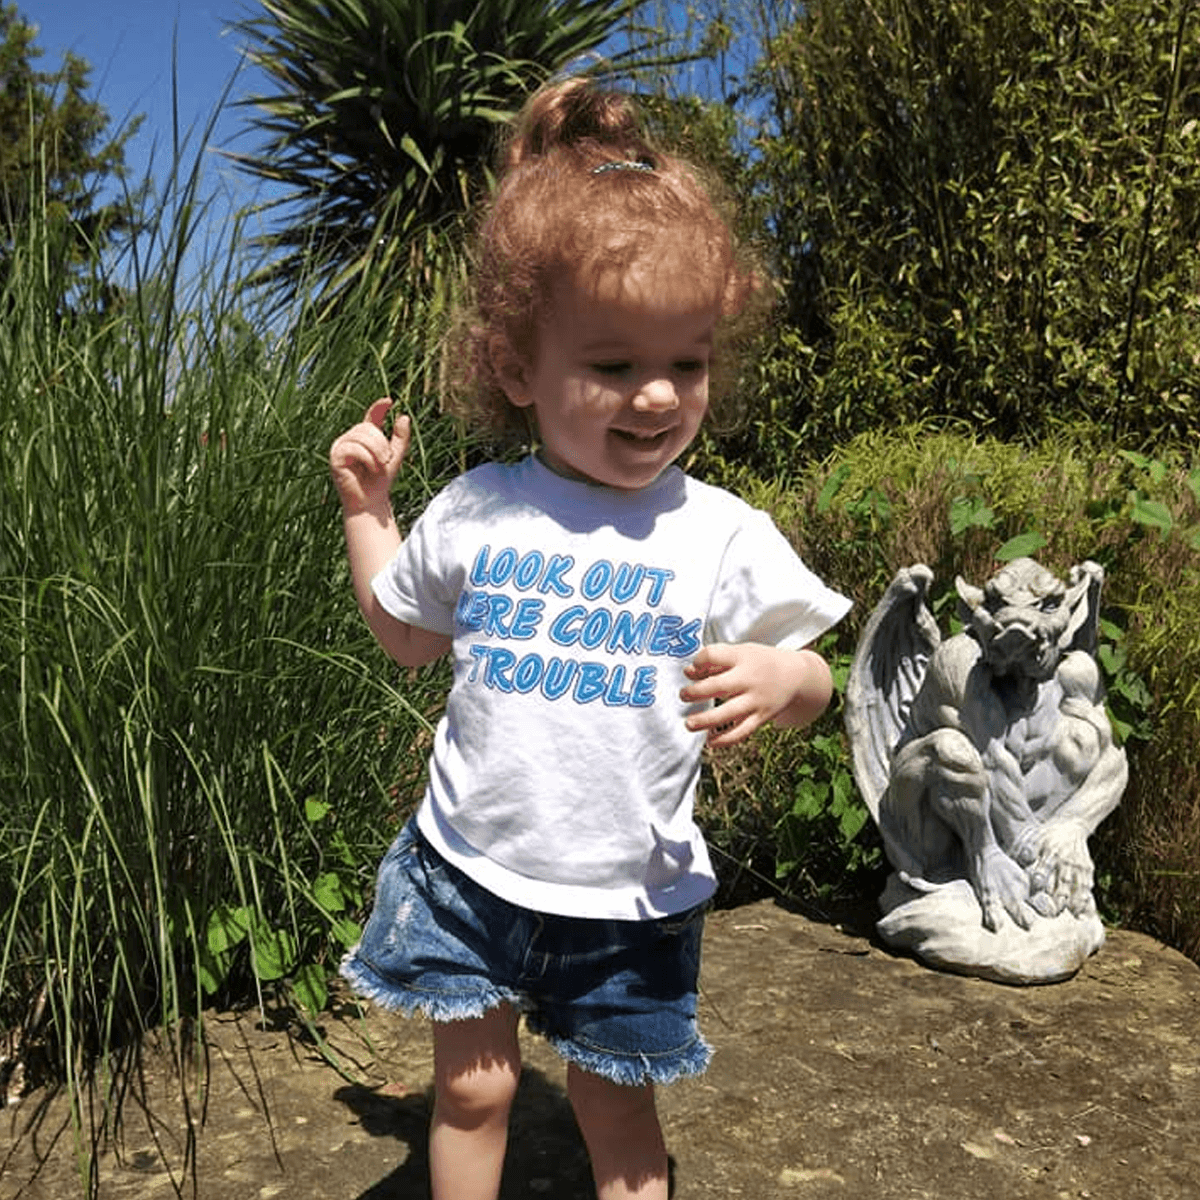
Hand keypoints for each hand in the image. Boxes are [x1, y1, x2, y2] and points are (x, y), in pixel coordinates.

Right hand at [329, 398, 410, 514]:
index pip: (371, 417)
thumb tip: (404, 416)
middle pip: (367, 427)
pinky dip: (367, 458)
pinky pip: (353, 448)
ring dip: (377, 450)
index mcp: (364, 437)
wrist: (370, 502)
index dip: (378, 407)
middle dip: (382, 443)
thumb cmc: (381, 481)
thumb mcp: (395, 457)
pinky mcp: (335, 456)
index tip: (389, 401)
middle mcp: (350, 438)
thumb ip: (400, 438)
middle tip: (387, 460)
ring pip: (361, 435)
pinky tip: (371, 468)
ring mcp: (340, 446)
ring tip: (381, 465)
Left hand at [680, 643, 831, 747]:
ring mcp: (756, 700)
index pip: (713, 655)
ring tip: (689, 724)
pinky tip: (710, 741)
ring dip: (705, 720)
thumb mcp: (741, 653)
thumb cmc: (760, 662)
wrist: (796, 675)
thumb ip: (714, 662)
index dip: (698, 661)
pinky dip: (724, 740)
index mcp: (743, 657)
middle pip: (718, 686)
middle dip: (696, 693)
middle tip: (683, 696)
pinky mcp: (762, 717)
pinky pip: (742, 732)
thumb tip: (688, 673)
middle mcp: (750, 679)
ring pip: (728, 713)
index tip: (693, 668)